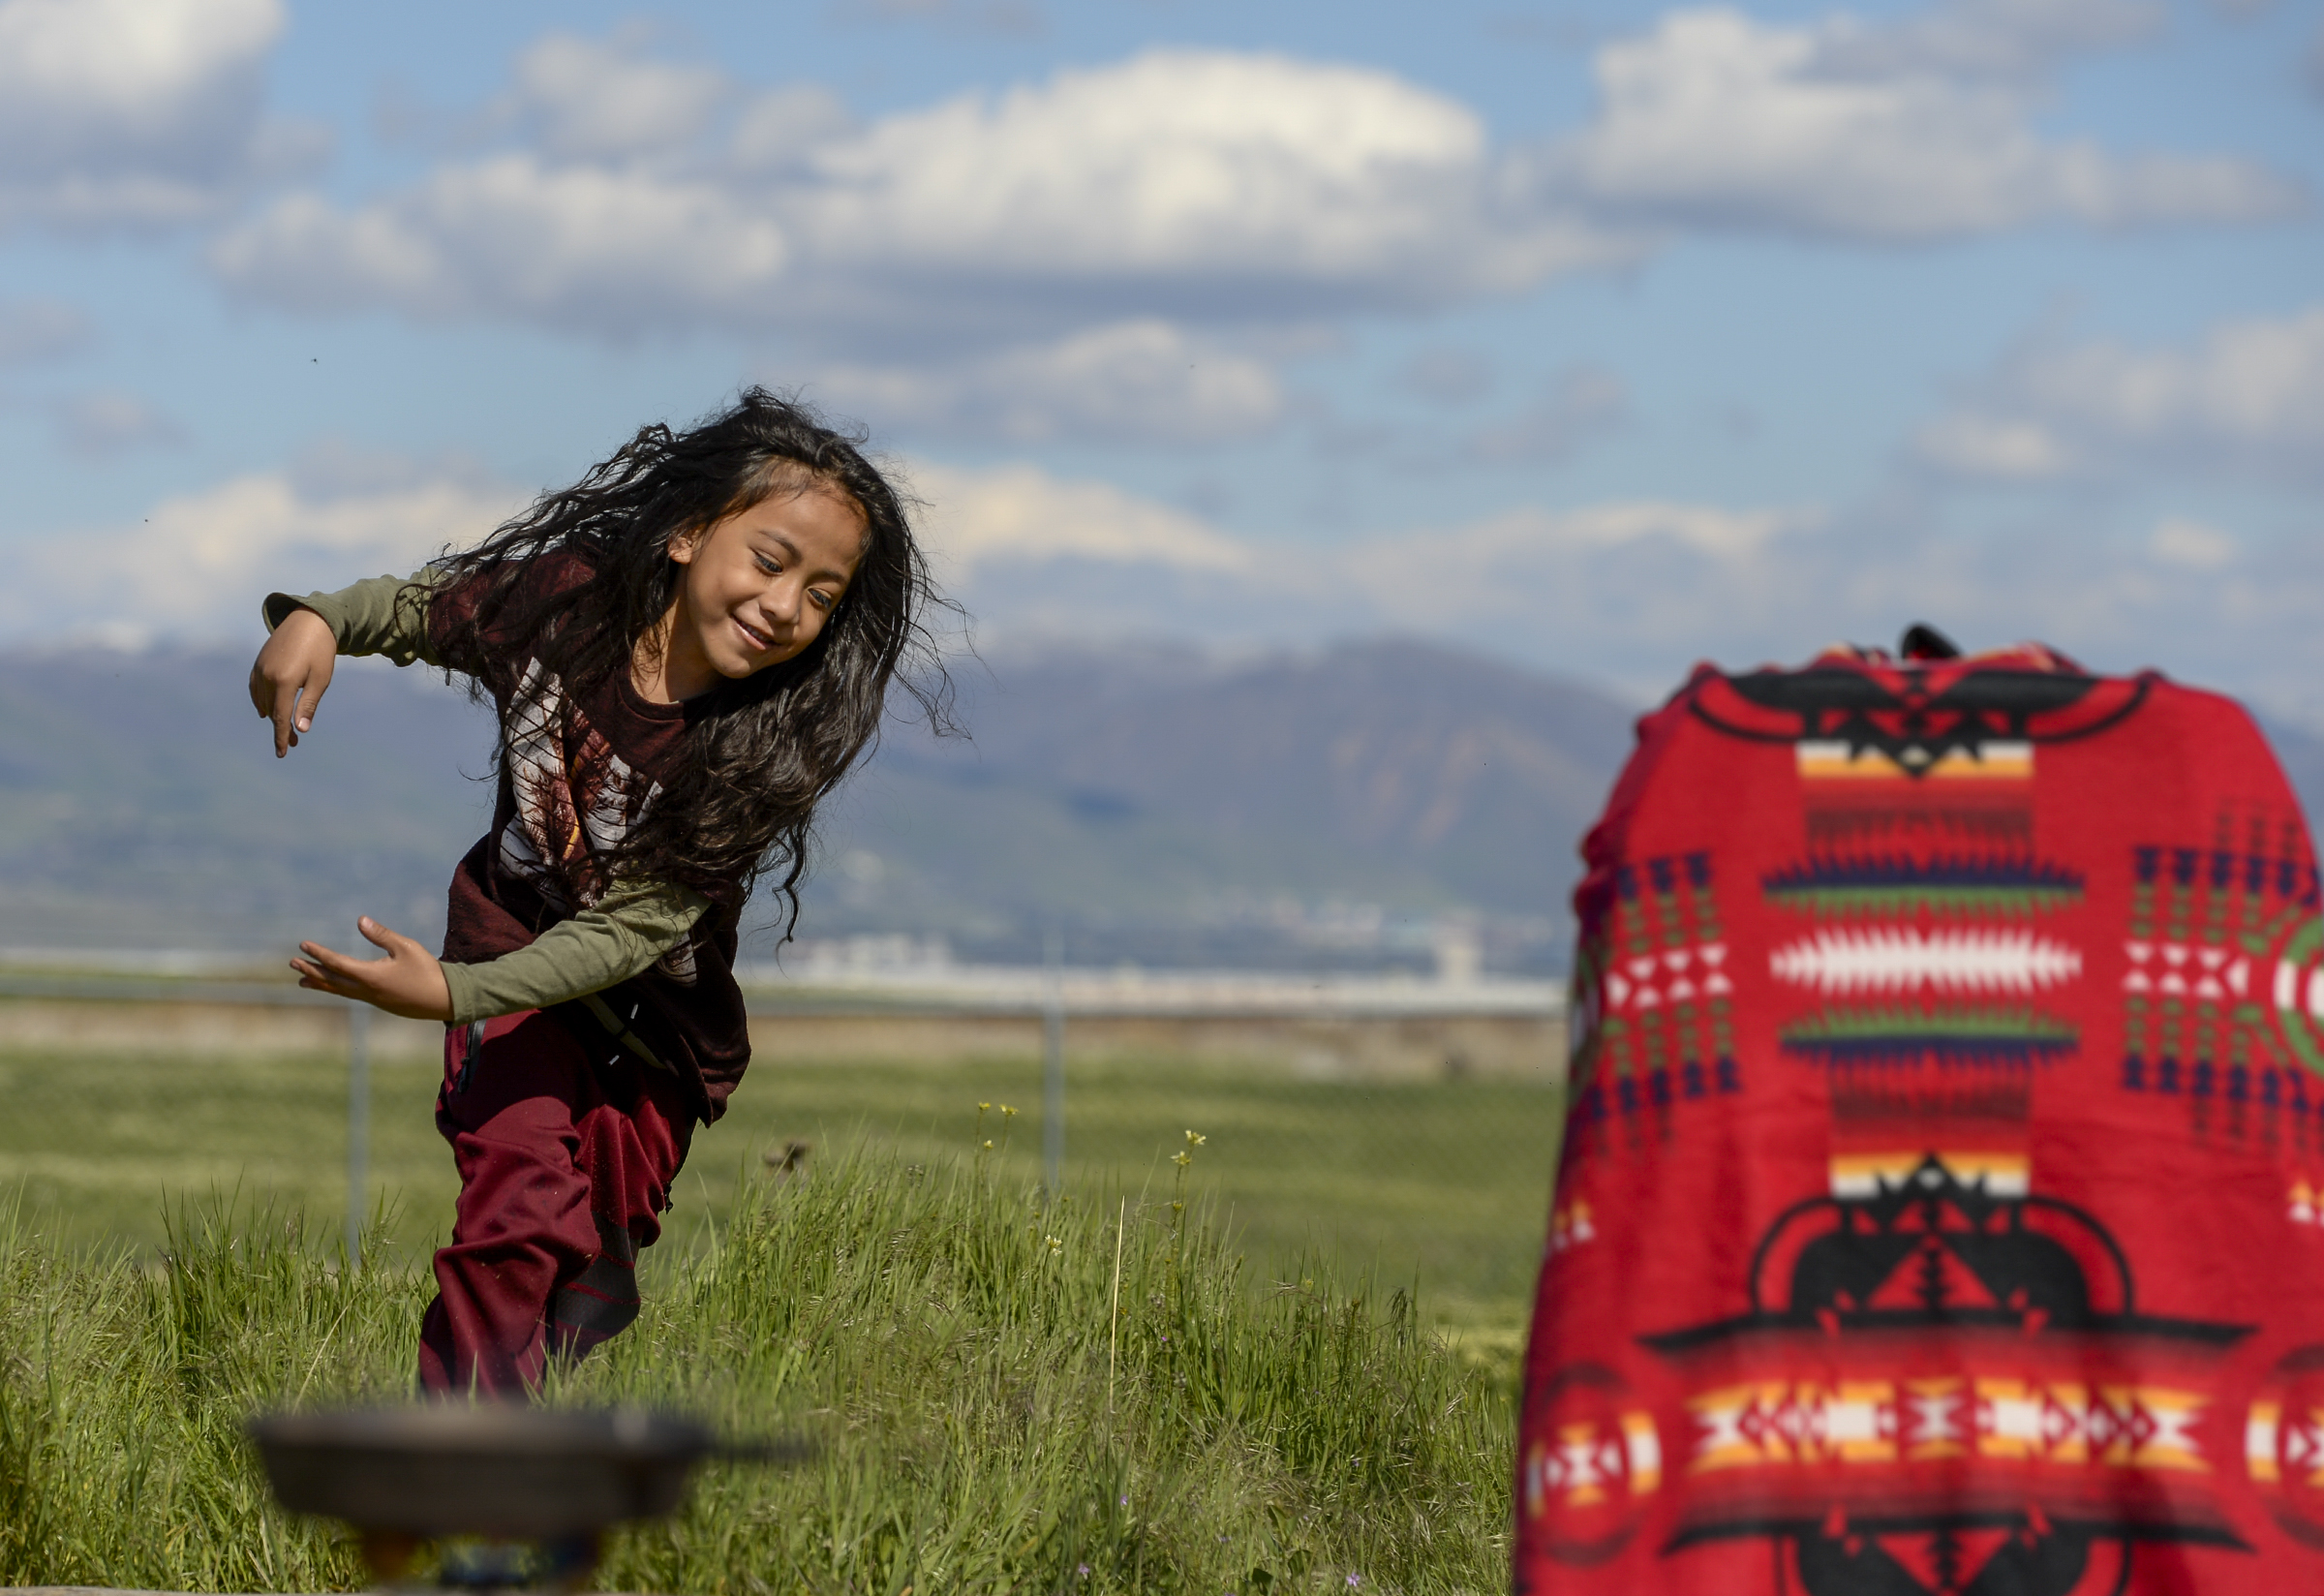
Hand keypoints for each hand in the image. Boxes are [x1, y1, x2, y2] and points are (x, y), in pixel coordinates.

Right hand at [249, 607, 336, 757]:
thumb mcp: (320, 679)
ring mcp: (259, 669)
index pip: (281, 718)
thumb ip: (308, 705)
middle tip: (293, 743)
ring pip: (262, 701)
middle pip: (272, 712)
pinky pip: (255, 689)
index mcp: (284, 681)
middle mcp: (267, 676)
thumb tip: (300, 729)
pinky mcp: (258, 663)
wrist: (309, 620)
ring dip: (272, 716)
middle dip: (281, 728)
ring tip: (285, 727)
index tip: (282, 754)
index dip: (281, 737)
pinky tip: (267, 710)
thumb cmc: (321, 651)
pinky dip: (261, 701)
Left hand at [292, 917, 453, 1021]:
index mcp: (370, 976)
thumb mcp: (406, 947)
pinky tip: (334, 985)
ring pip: (339, 990)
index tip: (303, 945)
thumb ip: (381, 935)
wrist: (443, 1000)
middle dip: (311, 970)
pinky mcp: (379, 1002)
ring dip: (320, 983)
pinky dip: (335, 989)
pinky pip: (349, 994)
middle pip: (331, 980)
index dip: (319, 954)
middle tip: (292, 963)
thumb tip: (360, 920)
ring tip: (302, 981)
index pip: (337, 963)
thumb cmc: (427, 971)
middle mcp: (366, 990)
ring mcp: (371, 999)